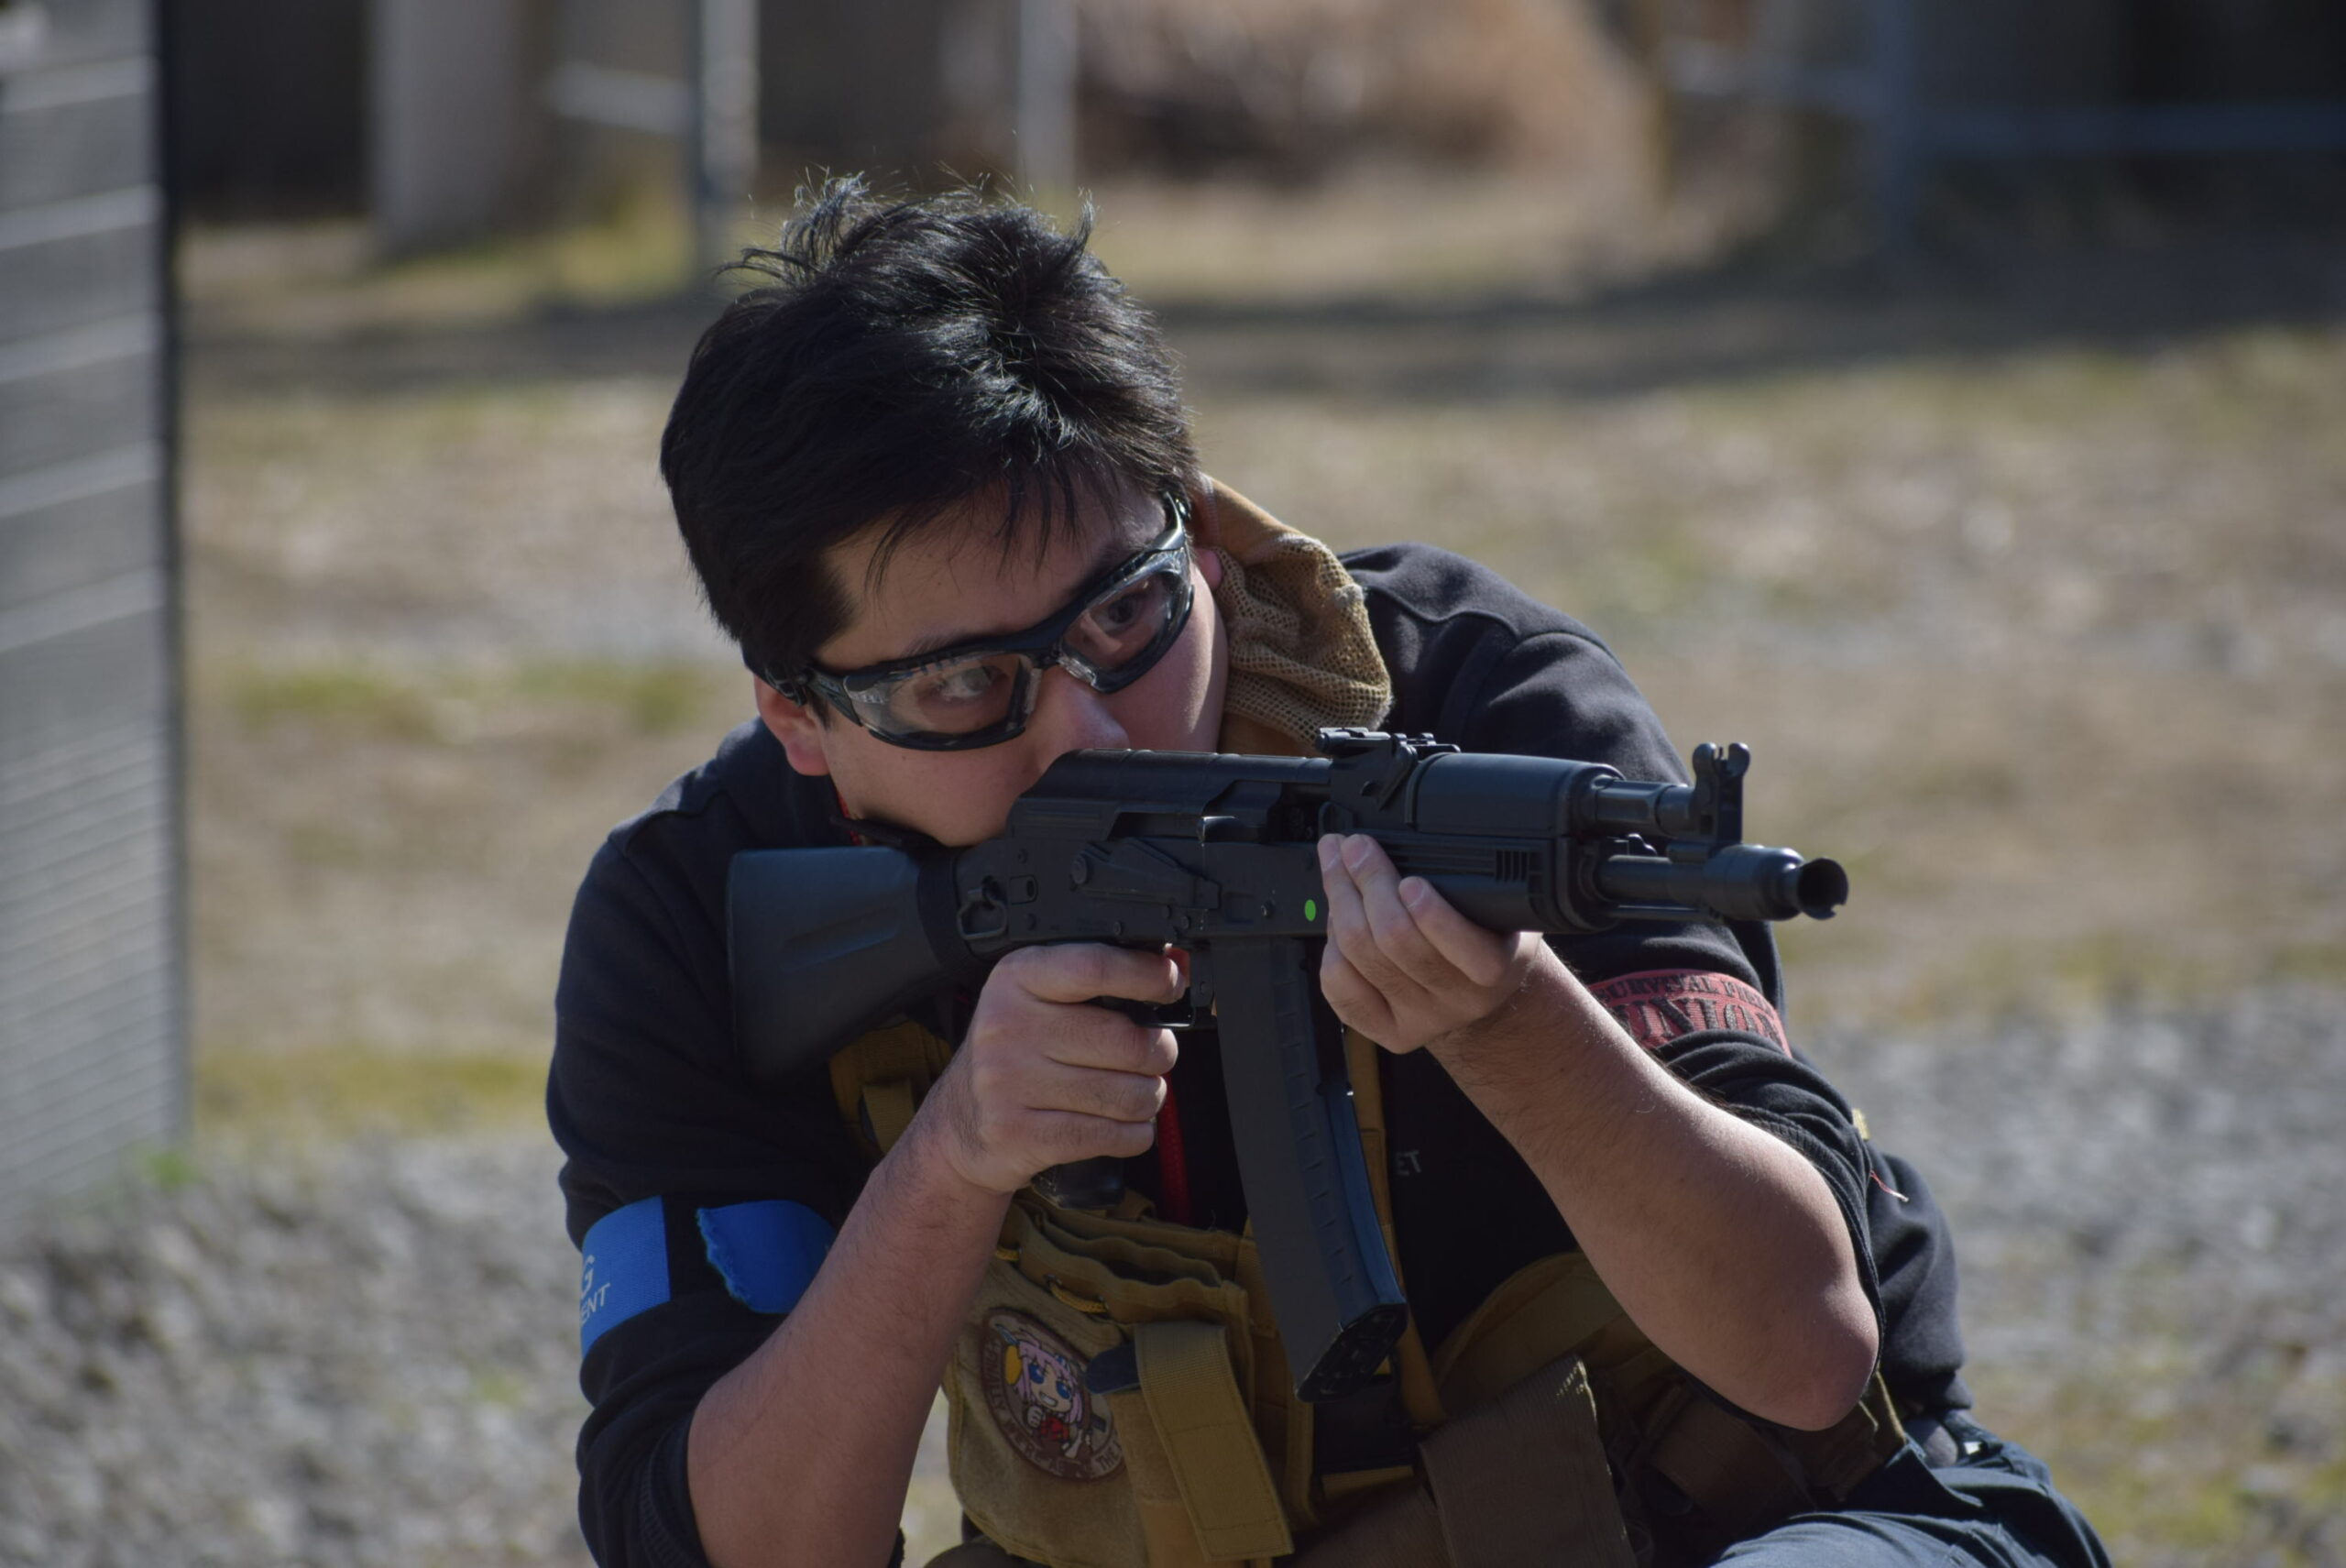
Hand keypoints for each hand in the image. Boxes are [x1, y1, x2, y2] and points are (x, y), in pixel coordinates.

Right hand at [919, 944, 1181, 1194]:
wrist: (959, 1125)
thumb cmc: (1016, 1054)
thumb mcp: (1039, 1001)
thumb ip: (1100, 982)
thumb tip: (1175, 965)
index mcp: (1016, 979)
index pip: (1094, 967)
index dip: (1147, 976)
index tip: (1170, 984)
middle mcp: (1006, 1027)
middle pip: (1125, 1040)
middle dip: (1159, 1052)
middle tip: (1156, 1054)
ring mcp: (1008, 1083)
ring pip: (1127, 1094)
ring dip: (1149, 1098)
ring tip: (1135, 1093)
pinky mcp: (1019, 1134)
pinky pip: (1112, 1135)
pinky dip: (1135, 1134)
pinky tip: (1123, 1125)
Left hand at [1316, 834, 1544, 1053]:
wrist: (1480, 994)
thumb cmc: (1486, 935)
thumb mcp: (1498, 907)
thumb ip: (1470, 880)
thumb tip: (1408, 835)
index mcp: (1496, 966)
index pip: (1466, 948)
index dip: (1433, 916)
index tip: (1411, 881)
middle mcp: (1460, 999)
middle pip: (1396, 941)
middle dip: (1368, 881)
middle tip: (1355, 846)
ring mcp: (1419, 1019)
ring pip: (1360, 956)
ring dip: (1340, 899)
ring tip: (1337, 864)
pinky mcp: (1385, 1030)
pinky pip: (1339, 984)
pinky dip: (1330, 942)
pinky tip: (1337, 916)